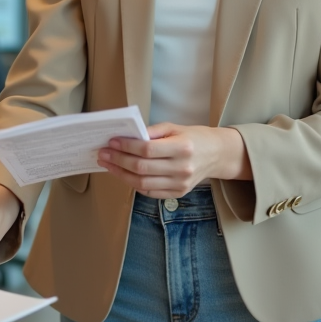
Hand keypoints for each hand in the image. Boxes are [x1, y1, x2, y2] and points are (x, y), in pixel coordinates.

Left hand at [97, 123, 249, 198]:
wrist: (216, 154)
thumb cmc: (193, 137)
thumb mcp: (174, 128)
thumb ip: (151, 132)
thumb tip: (126, 136)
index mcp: (182, 147)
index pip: (147, 149)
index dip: (127, 146)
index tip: (112, 142)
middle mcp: (182, 168)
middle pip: (142, 168)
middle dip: (119, 160)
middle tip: (103, 153)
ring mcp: (180, 183)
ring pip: (143, 183)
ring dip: (121, 174)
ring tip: (108, 164)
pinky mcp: (178, 193)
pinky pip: (150, 192)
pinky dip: (134, 184)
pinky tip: (123, 174)